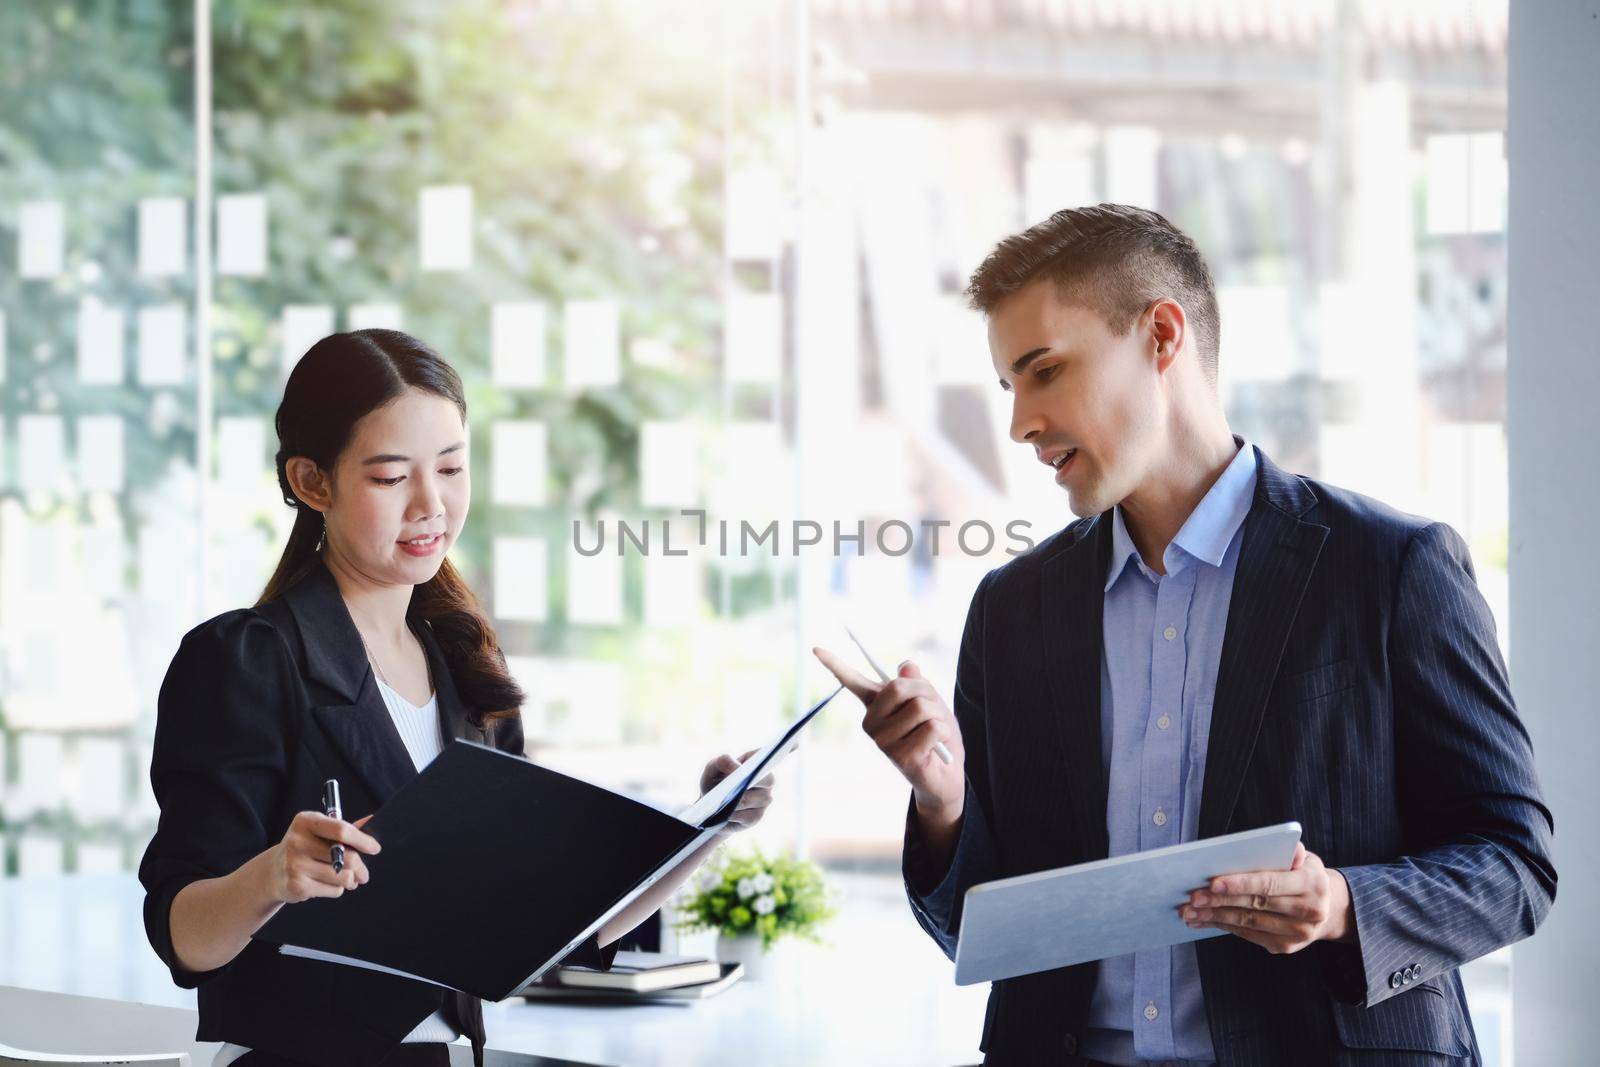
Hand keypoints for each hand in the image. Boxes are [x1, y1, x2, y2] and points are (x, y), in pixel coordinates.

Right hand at [264, 811, 379, 903]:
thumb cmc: (305, 848)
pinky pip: (333, 890)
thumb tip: (371, 820)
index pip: (341, 830)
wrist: (273, 873)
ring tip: (349, 880)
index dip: (362, 840)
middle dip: (361, 868)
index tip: (375, 848)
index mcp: (305, 821)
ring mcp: (295, 864)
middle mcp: (297, 841)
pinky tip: (329, 885)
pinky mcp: (296, 886)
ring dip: (351, 880)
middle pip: (346, 857)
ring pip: (342, 876)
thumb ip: (344, 828)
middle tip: (364, 874)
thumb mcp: (319, 831)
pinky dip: (338, 889)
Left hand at [701, 749, 773, 834]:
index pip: (767, 758)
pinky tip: (727, 814)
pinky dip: (736, 815)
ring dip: (738, 801)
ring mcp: (764, 800)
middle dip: (751, 782)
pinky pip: (749, 816)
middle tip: (735, 784)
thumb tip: (736, 768)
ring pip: (754, 799)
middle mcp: (766, 781)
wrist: (708, 806)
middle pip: (767, 780)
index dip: (761, 761)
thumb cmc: (714, 782)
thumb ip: (723, 761)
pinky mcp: (756, 817)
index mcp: (758, 763)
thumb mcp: (713, 768)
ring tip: (724, 801)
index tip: (750, 764)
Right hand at [812, 647, 964, 818]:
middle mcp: (871, 723)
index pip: (852, 681)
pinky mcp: (899, 757)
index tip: (816, 649)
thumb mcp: (930, 701)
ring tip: (935, 735)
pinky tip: (937, 748)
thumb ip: (918, 683)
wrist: (945, 774)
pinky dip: (944, 733)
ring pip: (921, 707)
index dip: (834, 663)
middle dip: (927, 694)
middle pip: (899, 687)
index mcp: (875, 705)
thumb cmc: (936, 735)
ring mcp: (882, 741)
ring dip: (939, 716)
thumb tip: (907, 665)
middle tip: (933, 712)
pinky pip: (932, 727)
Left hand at [1180, 843, 1353, 953]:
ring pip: (1249, 923)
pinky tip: (1203, 920)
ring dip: (1215, 917)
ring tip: (1189, 912)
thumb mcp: (1305, 859)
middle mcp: (1309, 911)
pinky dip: (1223, 926)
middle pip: (1255, 905)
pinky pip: (1249, 935)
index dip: (1241, 883)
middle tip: (1192, 898)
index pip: (1271, 883)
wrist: (1329, 909)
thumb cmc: (1305, 875)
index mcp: (1312, 883)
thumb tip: (1289, 847)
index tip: (1212, 882)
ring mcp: (1298, 933)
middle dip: (1220, 901)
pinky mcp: (1285, 946)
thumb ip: (1292, 853)